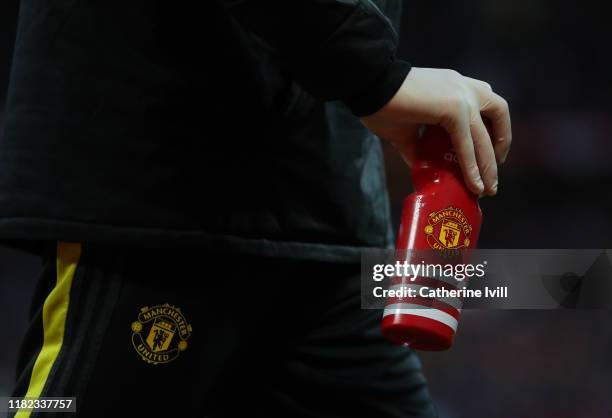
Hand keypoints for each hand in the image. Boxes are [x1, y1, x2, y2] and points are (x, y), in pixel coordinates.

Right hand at [360, 67, 511, 195]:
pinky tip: (475, 184)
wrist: (369, 86)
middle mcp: (463, 87)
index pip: (484, 103)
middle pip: (497, 114)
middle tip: (493, 170)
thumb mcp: (405, 130)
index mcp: (454, 85)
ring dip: (488, 165)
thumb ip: (417, 148)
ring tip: (488, 188)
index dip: (492, 127)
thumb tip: (422, 169)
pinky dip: (472, 166)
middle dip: (500, 144)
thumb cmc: (380, 104)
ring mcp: (461, 96)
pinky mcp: (454, 109)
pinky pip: (467, 144)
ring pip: (484, 136)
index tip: (489, 150)